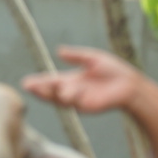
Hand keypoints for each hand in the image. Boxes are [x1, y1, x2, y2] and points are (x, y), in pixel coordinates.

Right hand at [21, 46, 139, 115]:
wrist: (130, 84)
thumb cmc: (114, 71)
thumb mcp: (92, 58)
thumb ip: (76, 55)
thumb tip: (59, 50)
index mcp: (72, 81)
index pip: (52, 82)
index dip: (39, 82)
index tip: (26, 81)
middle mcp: (73, 92)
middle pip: (51, 93)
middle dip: (39, 90)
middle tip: (28, 86)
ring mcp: (80, 101)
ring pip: (60, 99)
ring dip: (50, 93)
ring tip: (40, 87)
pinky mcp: (88, 106)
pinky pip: (75, 101)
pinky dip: (70, 95)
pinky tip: (65, 90)